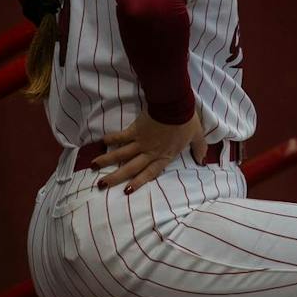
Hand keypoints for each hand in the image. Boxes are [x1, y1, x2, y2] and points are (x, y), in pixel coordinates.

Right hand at [91, 109, 206, 193]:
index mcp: (165, 156)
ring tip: (93, 167)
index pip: (150, 173)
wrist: (175, 105)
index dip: (139, 182)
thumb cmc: (186, 121)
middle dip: (116, 177)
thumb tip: (203, 160)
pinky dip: (111, 139)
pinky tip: (101, 143)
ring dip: (107, 161)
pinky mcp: (135, 129)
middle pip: (131, 168)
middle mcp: (150, 152)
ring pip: (121, 154)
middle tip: (101, 185)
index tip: (126, 191)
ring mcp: (141, 142)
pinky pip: (121, 136)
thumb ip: (199, 149)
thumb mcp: (196, 136)